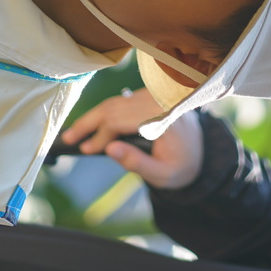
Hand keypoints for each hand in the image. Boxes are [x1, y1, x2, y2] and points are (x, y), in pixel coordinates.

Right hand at [59, 91, 203, 189]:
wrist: (202, 153)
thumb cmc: (183, 166)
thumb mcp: (163, 174)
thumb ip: (137, 163)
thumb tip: (109, 148)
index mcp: (162, 119)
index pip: (121, 121)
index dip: (100, 136)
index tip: (86, 150)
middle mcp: (158, 102)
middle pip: (114, 107)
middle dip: (88, 122)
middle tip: (68, 138)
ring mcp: (154, 96)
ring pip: (115, 101)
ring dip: (93, 116)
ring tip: (75, 133)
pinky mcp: (150, 96)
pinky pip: (122, 101)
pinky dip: (105, 112)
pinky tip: (92, 123)